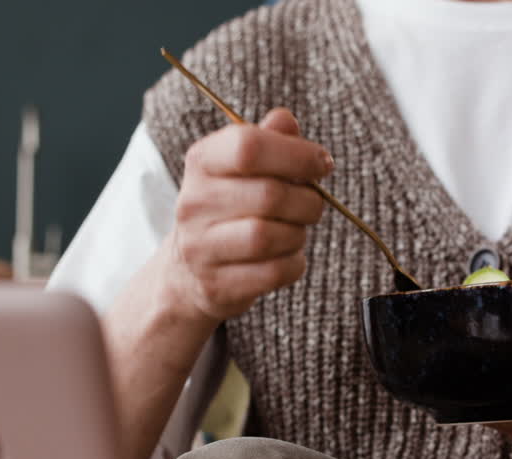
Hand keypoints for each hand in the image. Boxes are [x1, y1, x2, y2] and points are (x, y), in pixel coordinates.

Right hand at [158, 107, 331, 322]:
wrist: (190, 271)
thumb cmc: (230, 208)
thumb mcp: (241, 167)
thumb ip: (267, 140)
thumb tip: (286, 120)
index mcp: (202, 162)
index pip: (248, 146)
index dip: (296, 153)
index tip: (322, 163)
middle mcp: (194, 203)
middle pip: (269, 195)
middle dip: (307, 200)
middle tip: (314, 203)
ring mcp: (201, 247)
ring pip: (269, 236)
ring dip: (299, 233)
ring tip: (297, 229)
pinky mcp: (217, 285)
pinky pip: (274, 272)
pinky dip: (294, 263)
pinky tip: (287, 255)